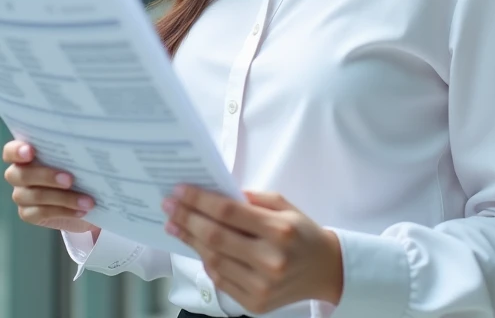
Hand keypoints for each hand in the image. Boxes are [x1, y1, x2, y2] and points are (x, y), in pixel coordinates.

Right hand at [2, 140, 98, 234]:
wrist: (86, 200)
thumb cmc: (79, 171)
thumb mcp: (77, 159)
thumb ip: (73, 151)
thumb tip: (86, 147)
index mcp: (26, 155)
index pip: (10, 151)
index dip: (16, 151)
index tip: (31, 152)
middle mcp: (18, 174)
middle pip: (20, 175)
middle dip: (46, 176)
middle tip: (70, 179)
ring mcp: (22, 195)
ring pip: (34, 196)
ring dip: (63, 198)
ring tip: (87, 201)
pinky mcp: (28, 214)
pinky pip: (41, 213)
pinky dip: (64, 211)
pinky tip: (81, 211)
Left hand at [163, 186, 343, 312]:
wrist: (325, 270)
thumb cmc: (302, 233)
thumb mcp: (283, 206)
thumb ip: (251, 198)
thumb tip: (214, 192)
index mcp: (279, 230)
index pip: (228, 211)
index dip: (199, 200)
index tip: (179, 191)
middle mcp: (270, 260)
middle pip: (215, 236)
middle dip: (187, 218)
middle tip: (169, 206)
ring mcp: (262, 285)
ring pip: (214, 260)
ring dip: (190, 240)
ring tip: (175, 225)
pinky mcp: (256, 303)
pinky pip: (221, 279)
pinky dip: (206, 261)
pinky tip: (196, 247)